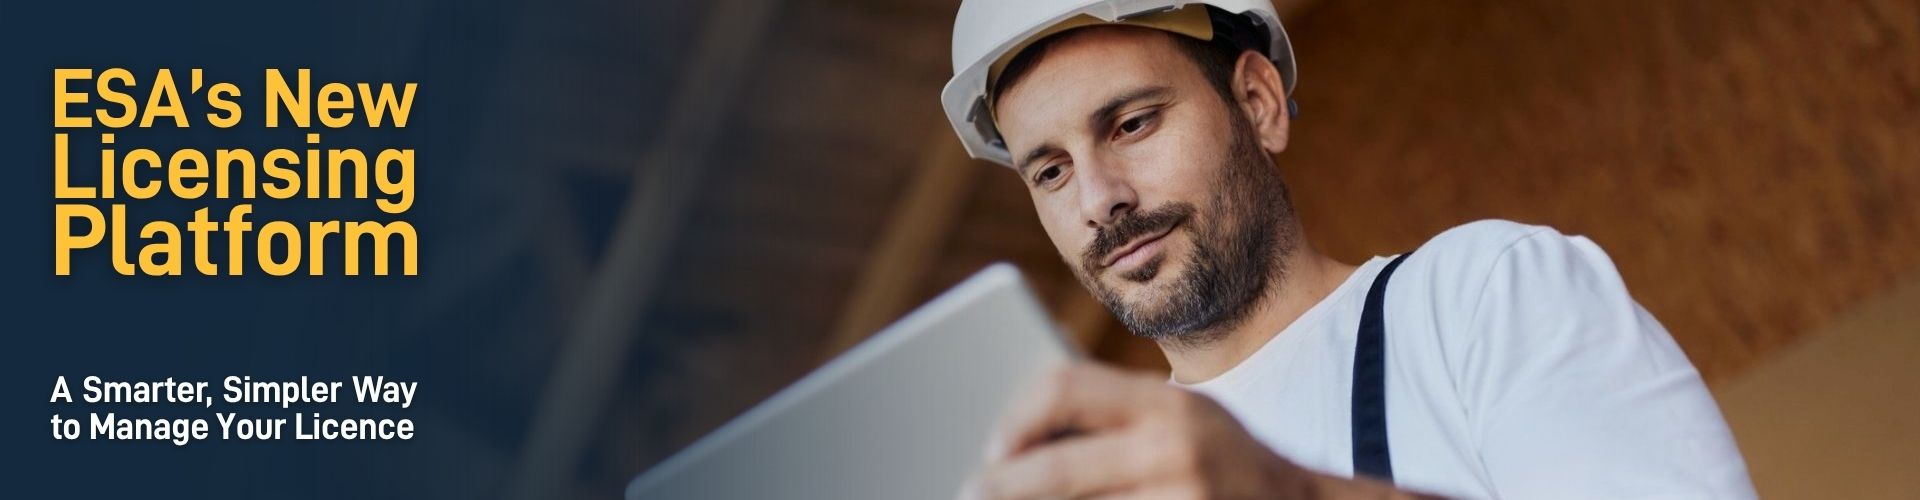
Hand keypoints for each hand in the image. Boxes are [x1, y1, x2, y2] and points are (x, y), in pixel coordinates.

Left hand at [959, 361, 1316, 498]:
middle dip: (1001, 489)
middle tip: (970, 493)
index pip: (1063, 387)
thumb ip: (1114, 419)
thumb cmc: (1226, 469)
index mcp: (1167, 404)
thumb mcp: (1183, 422)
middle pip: (1053, 471)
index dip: (1016, 420)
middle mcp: (1175, 450)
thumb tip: (1012, 443)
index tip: (993, 449)